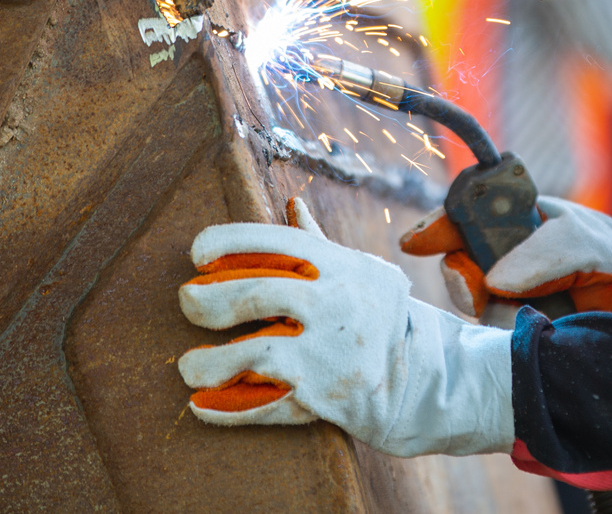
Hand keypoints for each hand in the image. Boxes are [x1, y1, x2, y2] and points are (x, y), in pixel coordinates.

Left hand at [177, 198, 513, 456]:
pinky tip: (201, 407)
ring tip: (187, 367)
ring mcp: (330, 351)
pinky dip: (228, 409)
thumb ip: (318, 242)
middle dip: (211, 300)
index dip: (229, 242)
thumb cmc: (380, 316)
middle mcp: (335, 303)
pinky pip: (268, 404)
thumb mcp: (359, 271)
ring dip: (211, 363)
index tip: (197, 253)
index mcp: (339, 267)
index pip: (277, 241)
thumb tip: (292, 203)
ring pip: (257, 353)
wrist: (424, 379)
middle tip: (187, 303)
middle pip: (259, 294)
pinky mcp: (326, 396)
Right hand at [400, 196, 611, 316]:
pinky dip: (508, 337)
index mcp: (509, 223)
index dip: (434, 229)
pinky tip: (537, 330)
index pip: (459, 220)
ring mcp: (506, 297)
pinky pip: (494, 337)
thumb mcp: (578, 240)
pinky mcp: (515, 332)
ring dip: (496, 312)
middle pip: (457, 268)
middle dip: (462, 278)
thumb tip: (494, 280)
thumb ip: (538, 254)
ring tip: (539, 309)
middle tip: (477, 287)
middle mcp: (500, 260)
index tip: (415, 241)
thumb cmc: (609, 254)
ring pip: (475, 308)